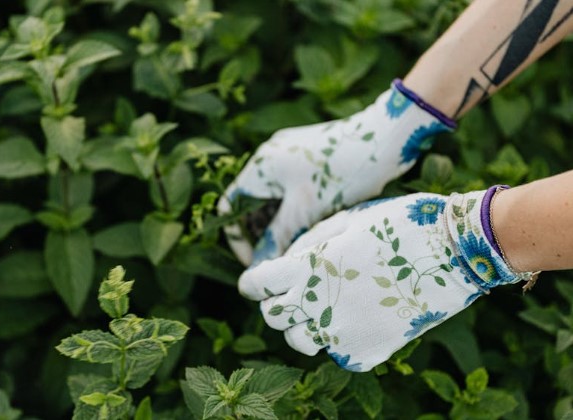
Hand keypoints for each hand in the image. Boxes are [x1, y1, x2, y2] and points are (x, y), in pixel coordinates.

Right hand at [219, 80, 454, 265]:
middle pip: (251, 203)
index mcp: (261, 165)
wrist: (385, 138)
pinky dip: (296, 210)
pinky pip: (292, 189)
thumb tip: (257, 269)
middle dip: (261, 233)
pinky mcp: (311, 157)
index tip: (255, 264)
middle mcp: (270, 156)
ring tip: (299, 248)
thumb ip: (277, 239)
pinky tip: (314, 228)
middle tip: (279, 259)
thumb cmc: (342, 174)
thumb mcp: (305, 212)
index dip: (238, 238)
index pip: (231, 205)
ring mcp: (291, 154)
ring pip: (274, 198)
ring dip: (280, 224)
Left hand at [238, 188, 534, 371]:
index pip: (257, 285)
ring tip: (326, 309)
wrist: (456, 251)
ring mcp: (342, 333)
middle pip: (273, 318)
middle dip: (277, 305)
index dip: (252, 284)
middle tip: (294, 294)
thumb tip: (288, 260)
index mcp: (309, 267)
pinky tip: (358, 320)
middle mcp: (318, 304)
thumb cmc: (401, 224)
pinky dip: (340, 340)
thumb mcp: (348, 220)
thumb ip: (310, 242)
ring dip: (305, 327)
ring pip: (300, 342)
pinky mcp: (367, 352)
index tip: (256, 284)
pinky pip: (337, 355)